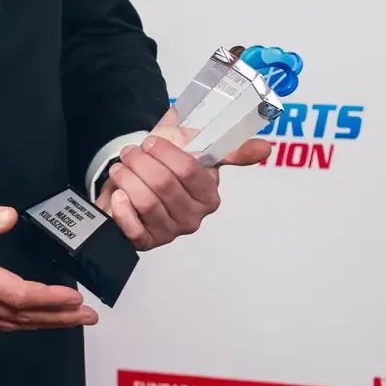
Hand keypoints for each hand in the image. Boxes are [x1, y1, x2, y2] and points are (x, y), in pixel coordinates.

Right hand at [0, 196, 95, 332]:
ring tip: (69, 320)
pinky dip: (16, 321)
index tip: (75, 298)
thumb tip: (9, 218)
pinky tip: (30, 319)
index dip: (49, 299)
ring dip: (40, 323)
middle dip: (56, 317)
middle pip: (18, 315)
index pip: (17, 294)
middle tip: (88, 316)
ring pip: (5, 322)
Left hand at [99, 107, 270, 251]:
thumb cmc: (166, 164)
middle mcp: (193, 216)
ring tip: (121, 168)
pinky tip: (119, 195)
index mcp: (209, 194)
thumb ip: (232, 149)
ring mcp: (170, 231)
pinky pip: (132, 226)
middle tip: (131, 152)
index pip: (188, 170)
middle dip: (141, 162)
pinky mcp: (146, 242)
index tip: (151, 142)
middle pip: (163, 184)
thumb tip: (266, 148)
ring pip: (146, 200)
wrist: (135, 179)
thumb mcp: (197, 148)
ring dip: (127, 179)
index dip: (165, 153)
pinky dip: (121, 206)